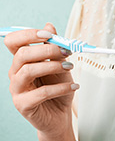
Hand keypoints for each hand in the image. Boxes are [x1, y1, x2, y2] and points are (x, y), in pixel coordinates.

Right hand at [5, 23, 78, 137]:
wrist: (60, 114)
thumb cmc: (58, 88)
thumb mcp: (60, 63)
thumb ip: (54, 46)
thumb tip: (49, 26)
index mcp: (21, 61)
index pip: (14, 41)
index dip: (29, 34)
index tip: (50, 35)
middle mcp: (15, 73)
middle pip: (22, 54)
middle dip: (47, 49)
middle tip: (67, 52)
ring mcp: (16, 90)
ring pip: (28, 70)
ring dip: (53, 66)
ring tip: (70, 67)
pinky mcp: (23, 105)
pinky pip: (41, 92)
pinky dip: (60, 87)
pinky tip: (74, 86)